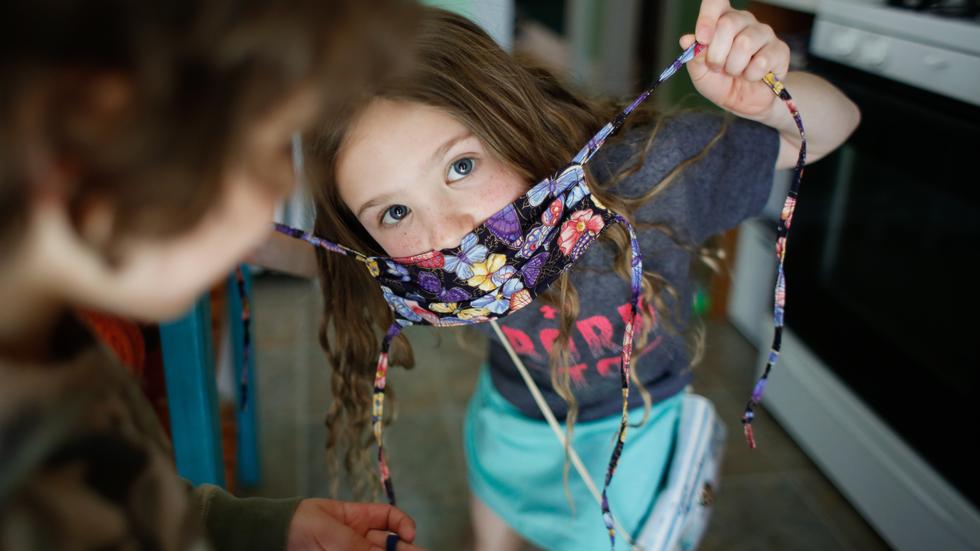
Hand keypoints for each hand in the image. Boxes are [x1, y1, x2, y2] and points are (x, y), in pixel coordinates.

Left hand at [286, 498, 426, 550]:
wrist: (269, 539)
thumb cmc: (296, 523)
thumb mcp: (328, 528)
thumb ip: (354, 543)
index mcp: (357, 517)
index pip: (389, 518)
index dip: (403, 525)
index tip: (410, 535)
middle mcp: (358, 538)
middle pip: (389, 545)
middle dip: (407, 550)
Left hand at [679, 0, 790, 121]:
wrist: (744, 102)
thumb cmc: (721, 82)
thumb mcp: (700, 73)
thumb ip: (694, 56)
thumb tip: (687, 40)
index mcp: (722, 19)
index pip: (715, 1)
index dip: (707, 17)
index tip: (702, 39)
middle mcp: (744, 20)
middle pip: (727, 25)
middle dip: (716, 55)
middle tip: (717, 67)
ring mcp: (763, 33)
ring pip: (744, 43)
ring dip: (734, 67)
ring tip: (735, 72)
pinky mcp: (779, 49)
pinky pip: (761, 61)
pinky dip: (751, 75)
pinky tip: (752, 76)